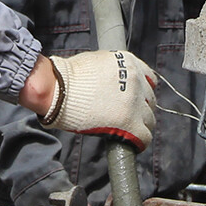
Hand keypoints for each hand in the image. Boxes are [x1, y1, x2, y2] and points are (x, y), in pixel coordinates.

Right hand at [43, 50, 157, 148]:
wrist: (56, 89)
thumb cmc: (68, 77)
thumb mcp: (97, 62)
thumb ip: (114, 71)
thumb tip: (115, 82)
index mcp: (129, 63)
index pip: (149, 80)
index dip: (141, 92)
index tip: (134, 101)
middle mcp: (136, 80)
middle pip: (150, 101)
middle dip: (140, 109)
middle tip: (125, 116)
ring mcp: (134, 102)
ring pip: (149, 120)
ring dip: (139, 125)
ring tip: (125, 131)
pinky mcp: (129, 123)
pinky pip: (144, 137)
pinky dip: (139, 142)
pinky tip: (130, 144)